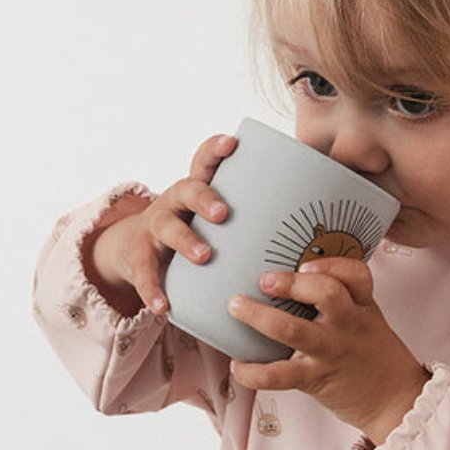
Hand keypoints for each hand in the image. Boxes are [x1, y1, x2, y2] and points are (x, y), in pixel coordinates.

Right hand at [82, 134, 236, 316]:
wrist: (137, 249)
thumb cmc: (194, 232)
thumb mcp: (214, 219)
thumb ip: (251, 217)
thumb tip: (313, 224)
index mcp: (197, 190)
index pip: (204, 161)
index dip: (215, 149)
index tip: (232, 142)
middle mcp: (174, 203)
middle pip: (187, 190)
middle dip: (205, 199)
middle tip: (223, 213)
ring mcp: (155, 228)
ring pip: (167, 228)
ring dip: (186, 240)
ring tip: (205, 255)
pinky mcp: (140, 256)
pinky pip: (145, 273)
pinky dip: (153, 290)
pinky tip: (163, 307)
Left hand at [228, 258, 429, 443]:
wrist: (396, 402)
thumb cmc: (376, 359)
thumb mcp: (370, 322)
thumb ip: (345, 302)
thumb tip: (300, 278)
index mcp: (362, 307)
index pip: (356, 274)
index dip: (331, 264)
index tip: (307, 264)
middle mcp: (347, 325)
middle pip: (325, 292)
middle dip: (291, 282)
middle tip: (264, 279)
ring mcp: (331, 352)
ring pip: (292, 328)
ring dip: (259, 316)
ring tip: (237, 307)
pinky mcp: (316, 380)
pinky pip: (278, 375)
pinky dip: (252, 371)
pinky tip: (239, 365)